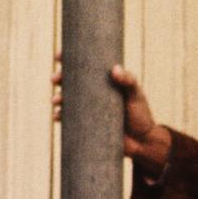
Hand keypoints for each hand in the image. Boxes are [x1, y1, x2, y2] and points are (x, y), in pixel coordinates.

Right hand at [52, 55, 172, 169]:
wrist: (142, 141)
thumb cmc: (141, 115)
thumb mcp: (136, 95)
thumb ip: (128, 81)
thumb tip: (114, 69)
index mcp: (102, 82)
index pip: (83, 68)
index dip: (69, 61)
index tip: (59, 56)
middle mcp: (92, 94)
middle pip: (70, 82)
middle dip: (59, 79)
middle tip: (55, 79)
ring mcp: (88, 109)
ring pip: (66, 100)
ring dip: (57, 98)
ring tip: (56, 100)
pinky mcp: (86, 125)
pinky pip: (67, 119)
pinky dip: (60, 116)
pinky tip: (57, 116)